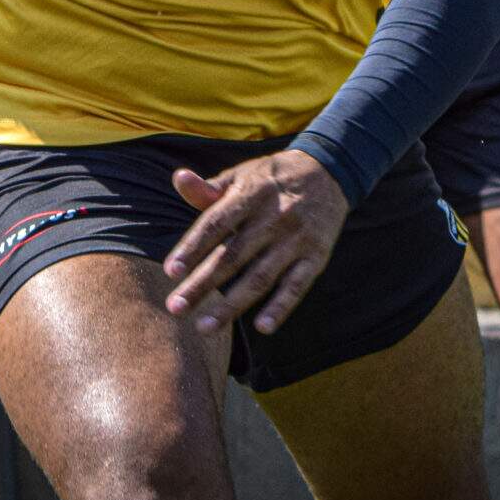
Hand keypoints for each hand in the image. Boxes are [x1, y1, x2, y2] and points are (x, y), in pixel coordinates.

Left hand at [163, 149, 348, 337]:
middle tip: (175, 308)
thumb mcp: (242, 175)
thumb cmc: (272, 179)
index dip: (192, 247)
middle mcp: (273, 217)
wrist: (329, 172)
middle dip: (202, 284)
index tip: (170, 272)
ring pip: (260, 277)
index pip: (215, 223)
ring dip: (232, 305)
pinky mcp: (317, 256)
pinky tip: (261, 327)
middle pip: (232, 256)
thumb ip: (209, 187)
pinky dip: (281, 307)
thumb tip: (179, 179)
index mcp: (250, 194)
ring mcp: (296, 239)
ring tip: (204, 327)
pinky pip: (297, 286)